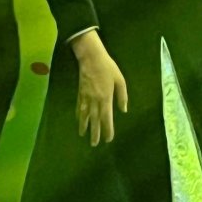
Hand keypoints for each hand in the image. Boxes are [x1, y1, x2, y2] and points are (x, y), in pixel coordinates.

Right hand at [71, 31, 127, 146]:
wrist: (91, 57)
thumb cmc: (108, 67)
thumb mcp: (120, 80)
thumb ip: (122, 96)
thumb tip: (123, 110)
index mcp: (106, 98)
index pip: (107, 118)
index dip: (107, 130)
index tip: (108, 139)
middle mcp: (95, 101)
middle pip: (95, 120)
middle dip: (95, 133)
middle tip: (94, 144)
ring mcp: (85, 97)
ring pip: (84, 115)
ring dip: (84, 126)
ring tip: (83, 136)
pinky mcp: (80, 93)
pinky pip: (79, 107)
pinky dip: (78, 115)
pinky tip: (78, 120)